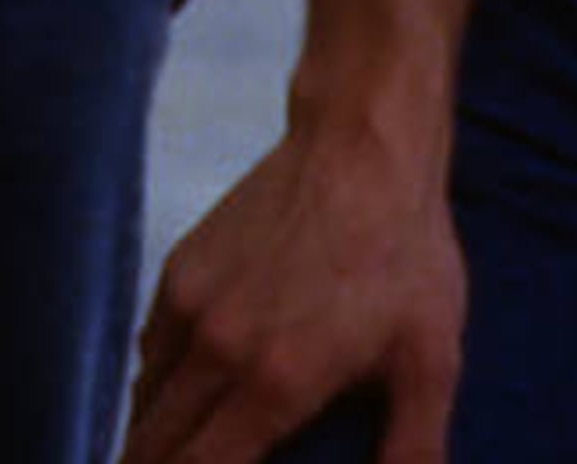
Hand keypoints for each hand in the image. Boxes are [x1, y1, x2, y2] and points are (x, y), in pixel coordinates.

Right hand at [128, 123, 465, 463]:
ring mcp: (191, 302)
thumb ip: (413, 448)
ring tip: (159, 462)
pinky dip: (152, 388)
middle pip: (156, 445)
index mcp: (274, 383)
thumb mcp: (430, 361)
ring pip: (146, 399)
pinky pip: (150, 348)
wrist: (361, 144)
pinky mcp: (182, 265)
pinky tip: (172, 403)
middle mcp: (218, 347)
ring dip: (148, 440)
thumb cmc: (404, 254)